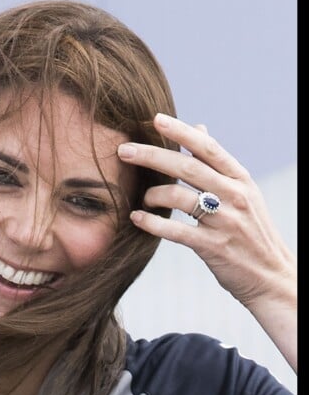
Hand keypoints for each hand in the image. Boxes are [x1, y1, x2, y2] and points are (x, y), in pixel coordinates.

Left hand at [116, 113, 295, 314]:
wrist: (270, 275)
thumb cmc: (249, 230)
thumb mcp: (241, 191)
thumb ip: (216, 163)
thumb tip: (199, 128)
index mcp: (240, 179)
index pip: (208, 148)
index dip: (180, 132)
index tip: (155, 119)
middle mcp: (235, 196)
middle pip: (187, 168)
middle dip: (152, 156)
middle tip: (124, 150)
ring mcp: (226, 221)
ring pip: (179, 197)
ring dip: (153, 195)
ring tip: (142, 199)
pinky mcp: (214, 246)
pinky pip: (176, 231)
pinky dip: (152, 223)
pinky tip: (137, 219)